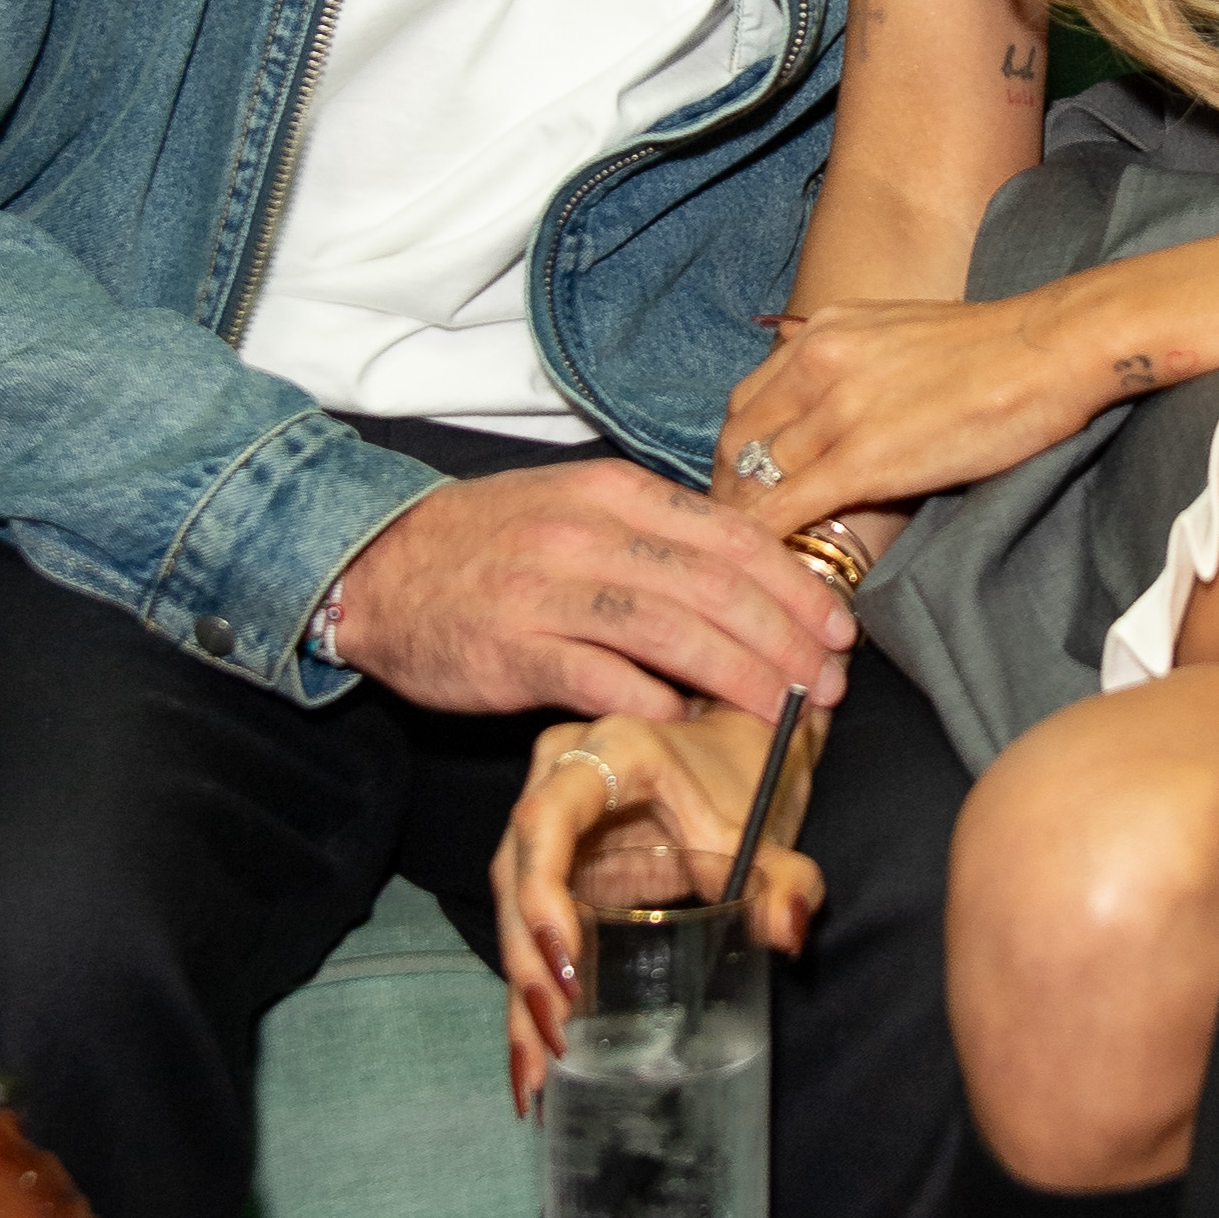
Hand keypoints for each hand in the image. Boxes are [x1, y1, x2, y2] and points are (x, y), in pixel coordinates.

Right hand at [339, 462, 855, 725]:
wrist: (380, 567)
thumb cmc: (494, 544)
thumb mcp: (578, 511)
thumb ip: (658, 539)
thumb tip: (751, 585)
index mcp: (615, 492)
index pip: (730, 535)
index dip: (794, 586)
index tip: (838, 628)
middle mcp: (588, 534)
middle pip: (716, 587)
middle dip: (787, 639)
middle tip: (830, 681)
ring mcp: (550, 592)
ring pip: (674, 633)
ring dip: (743, 677)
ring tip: (788, 710)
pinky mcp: (516, 652)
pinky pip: (604, 679)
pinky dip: (658, 703)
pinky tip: (694, 725)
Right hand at [496, 703, 825, 1109]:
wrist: (736, 744)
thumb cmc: (746, 778)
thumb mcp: (767, 826)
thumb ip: (786, 879)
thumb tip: (787, 931)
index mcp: (611, 750)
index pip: (547, 819)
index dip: (542, 893)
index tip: (567, 967)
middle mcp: (560, 775)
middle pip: (515, 872)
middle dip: (527, 961)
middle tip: (554, 1036)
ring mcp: (546, 817)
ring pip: (510, 904)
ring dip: (519, 989)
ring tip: (533, 1073)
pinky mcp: (549, 861)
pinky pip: (526, 920)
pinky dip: (528, 989)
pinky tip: (531, 1057)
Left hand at [715, 293, 1106, 531]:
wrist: (1049, 350)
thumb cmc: (993, 349)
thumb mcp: (899, 334)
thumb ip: (854, 363)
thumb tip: (834, 406)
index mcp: (823, 330)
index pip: (746, 401)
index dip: (735, 455)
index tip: (741, 491)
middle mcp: (816, 360)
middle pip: (738, 439)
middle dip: (729, 491)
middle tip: (738, 537)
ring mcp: (837, 408)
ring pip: (757, 476)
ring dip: (746, 523)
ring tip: (753, 563)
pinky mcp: (866, 456)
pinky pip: (790, 505)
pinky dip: (770, 539)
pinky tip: (773, 567)